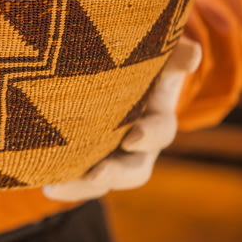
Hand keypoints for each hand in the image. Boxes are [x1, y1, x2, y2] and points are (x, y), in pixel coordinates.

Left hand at [43, 36, 201, 201]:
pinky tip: (46, 188)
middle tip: (97, 173)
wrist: (118, 69)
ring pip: (103, 181)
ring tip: (54, 189)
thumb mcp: (158, 53)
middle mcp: (138, 145)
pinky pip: (80, 181)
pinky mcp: (90, 161)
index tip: (131, 137)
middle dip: (116, 173)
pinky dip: (65, 185)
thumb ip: (173, 53)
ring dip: (82, 187)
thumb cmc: (139, 58)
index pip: (160, 130)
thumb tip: (194, 54)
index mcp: (156, 117)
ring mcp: (113, 156)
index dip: (149, 135)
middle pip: (135, 169)